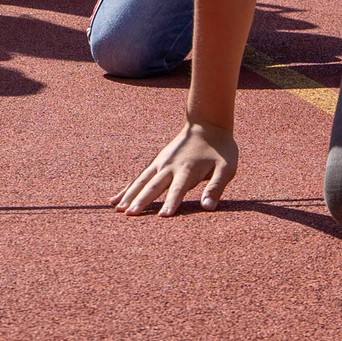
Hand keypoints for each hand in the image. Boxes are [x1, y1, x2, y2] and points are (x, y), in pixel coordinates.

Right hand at [114, 119, 237, 214]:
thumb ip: (215, 188)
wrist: (207, 124)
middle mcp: (170, 166)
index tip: (162, 216)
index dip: (171, 203)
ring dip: (129, 195)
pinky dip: (127, 189)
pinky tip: (115, 200)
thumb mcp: (226, 168)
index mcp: (188, 170)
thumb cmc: (220, 150)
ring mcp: (160, 163)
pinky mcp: (156, 162)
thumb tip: (208, 207)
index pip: (178, 189)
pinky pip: (139, 178)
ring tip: (117, 209)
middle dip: (142, 201)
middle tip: (130, 214)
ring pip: (141, 181)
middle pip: (153, 186)